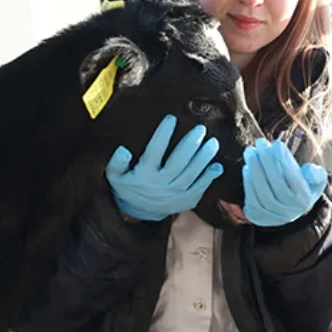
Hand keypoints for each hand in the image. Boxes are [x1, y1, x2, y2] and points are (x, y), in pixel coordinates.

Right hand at [106, 114, 222, 220]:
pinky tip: (217, 167)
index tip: (171, 118)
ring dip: (204, 158)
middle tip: (201, 129)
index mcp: (144, 175)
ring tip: (212, 143)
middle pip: (178, 162)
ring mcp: (174, 194)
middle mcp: (161, 184)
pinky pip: (199, 189)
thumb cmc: (128, 186)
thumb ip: (116, 163)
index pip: (154, 151)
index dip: (163, 134)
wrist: (138, 213)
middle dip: (191, 144)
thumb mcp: (115, 176)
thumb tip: (123, 150)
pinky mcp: (184, 201)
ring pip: (192, 174)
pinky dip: (209, 179)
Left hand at [242, 138, 327, 226]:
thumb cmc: (301, 187)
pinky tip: (247, 168)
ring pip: (263, 193)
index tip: (276, 143)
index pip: (295, 179)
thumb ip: (316, 174)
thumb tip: (309, 169)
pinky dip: (248, 183)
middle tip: (260, 143)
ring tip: (250, 152)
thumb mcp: (315, 180)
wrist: (288, 210)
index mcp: (305, 199)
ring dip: (255, 170)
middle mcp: (290, 211)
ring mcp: (273, 216)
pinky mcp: (259, 218)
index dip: (285, 161)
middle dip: (267, 162)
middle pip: (277, 185)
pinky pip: (252, 200)